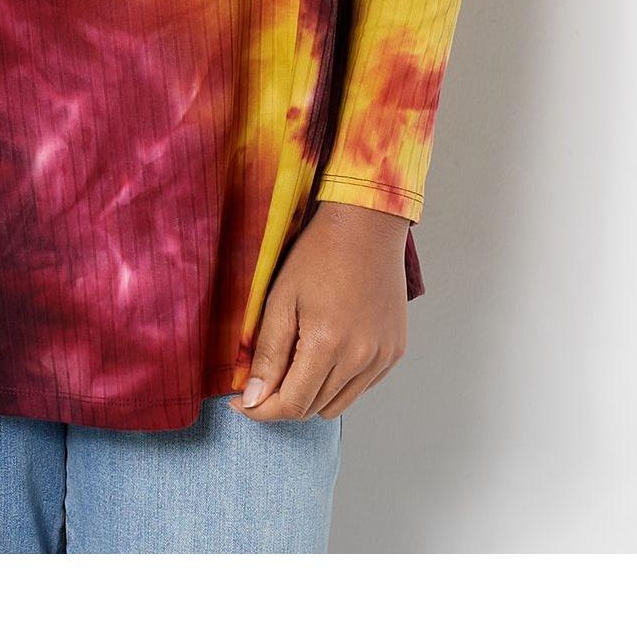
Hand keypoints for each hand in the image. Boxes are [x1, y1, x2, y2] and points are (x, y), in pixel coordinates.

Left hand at [230, 201, 410, 421]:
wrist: (366, 226)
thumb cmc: (318, 254)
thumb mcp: (281, 299)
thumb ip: (268, 354)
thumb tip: (254, 400)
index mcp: (328, 345)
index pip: (291, 405)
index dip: (261, 410)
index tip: (241, 402)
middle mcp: (361, 359)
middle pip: (313, 409)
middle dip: (282, 400)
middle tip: (263, 377)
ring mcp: (382, 357)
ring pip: (338, 404)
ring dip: (312, 393)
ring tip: (296, 358)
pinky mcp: (394, 352)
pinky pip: (360, 387)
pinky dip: (339, 381)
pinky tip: (326, 350)